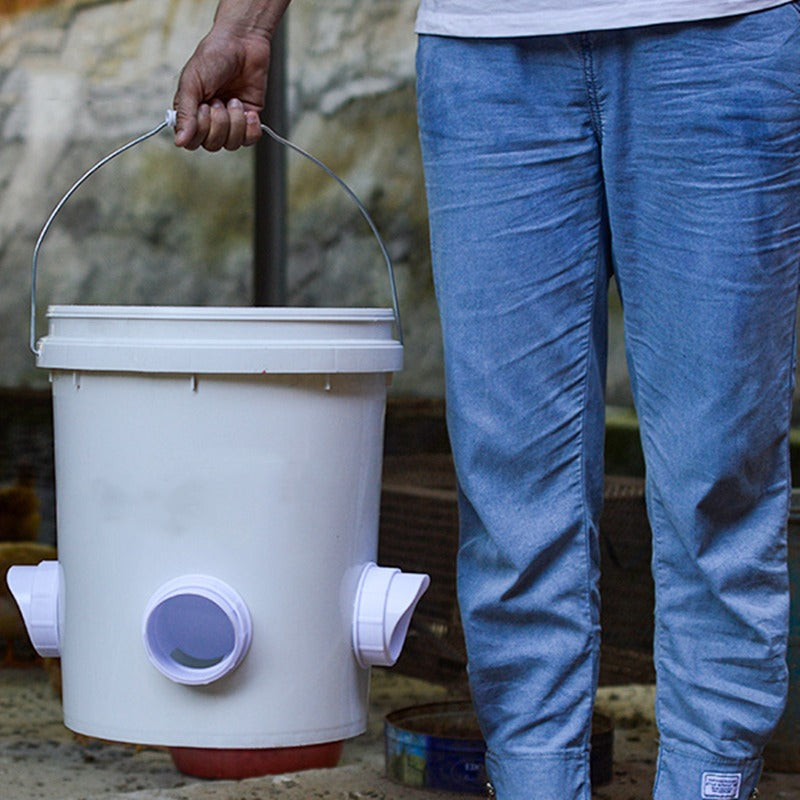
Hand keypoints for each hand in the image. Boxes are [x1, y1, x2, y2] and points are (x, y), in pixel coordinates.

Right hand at [173, 23, 270, 150]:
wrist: (242, 43)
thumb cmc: (213, 57)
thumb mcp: (192, 82)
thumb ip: (185, 113)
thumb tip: (179, 142)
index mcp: (191, 113)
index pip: (192, 142)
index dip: (200, 130)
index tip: (203, 107)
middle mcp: (210, 122)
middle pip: (213, 145)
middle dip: (219, 123)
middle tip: (219, 100)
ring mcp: (231, 123)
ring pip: (232, 144)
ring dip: (235, 122)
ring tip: (234, 100)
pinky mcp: (249, 120)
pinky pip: (250, 140)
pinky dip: (251, 127)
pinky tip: (249, 111)